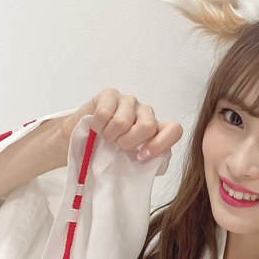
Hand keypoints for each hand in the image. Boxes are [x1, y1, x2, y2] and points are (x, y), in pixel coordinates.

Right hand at [59, 88, 182, 158]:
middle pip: (148, 126)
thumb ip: (148, 163)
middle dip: (128, 142)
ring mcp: (129, 101)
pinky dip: (97, 126)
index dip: (160, 144)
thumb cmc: (111, 152)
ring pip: (123, 122)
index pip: (174, 130)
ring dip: (110, 135)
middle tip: (118, 145)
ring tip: (106, 136)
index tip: (141, 156)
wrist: (83, 141)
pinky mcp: (111, 94)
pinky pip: (105, 113)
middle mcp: (146, 113)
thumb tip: (155, 162)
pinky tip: (97, 127)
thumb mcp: (132, 162)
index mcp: (156, 130)